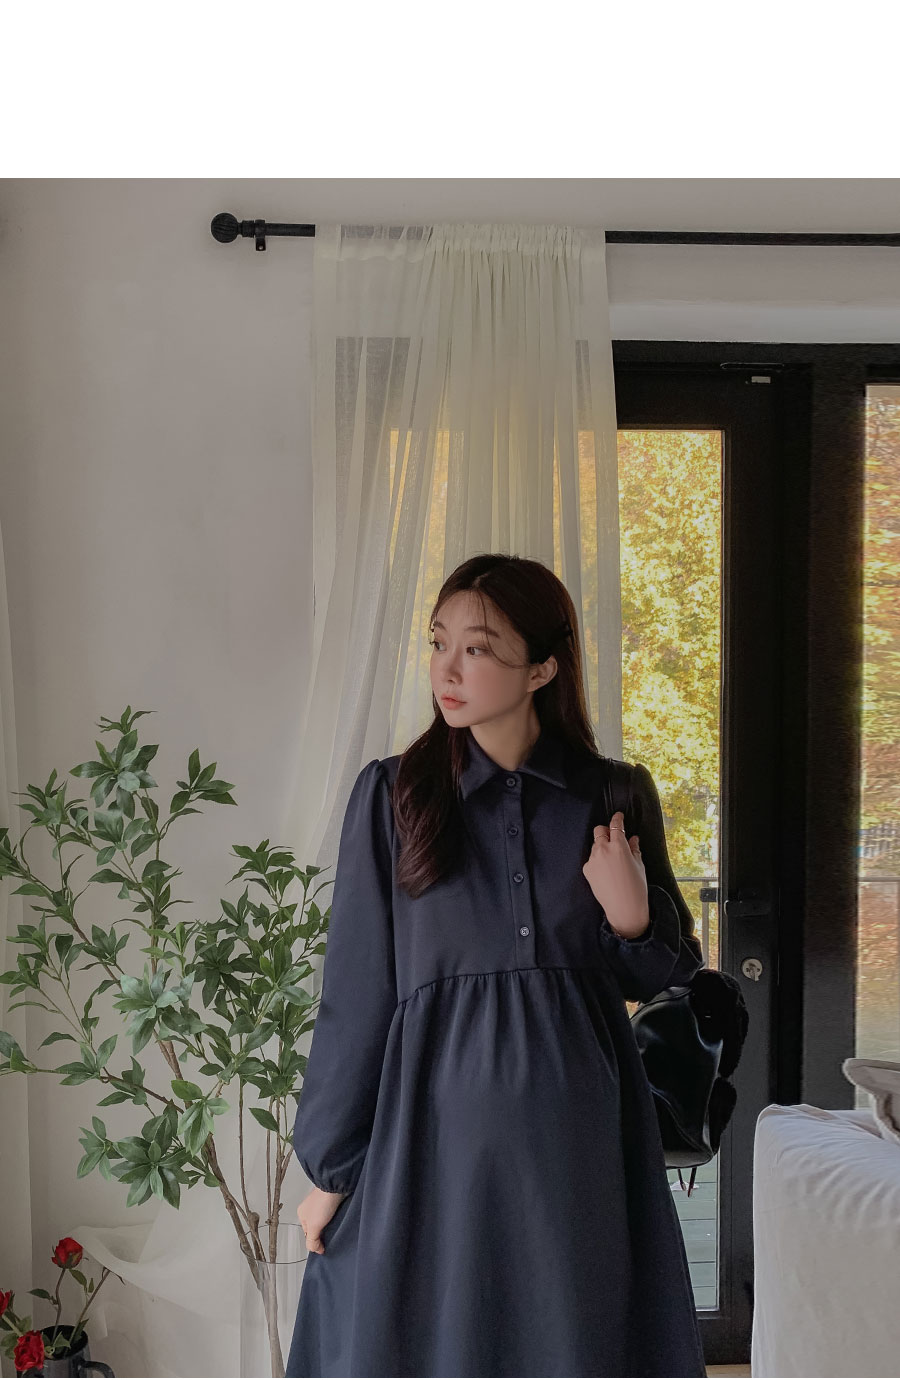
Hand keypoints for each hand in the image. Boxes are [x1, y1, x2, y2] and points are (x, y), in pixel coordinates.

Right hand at [298, 1185, 348, 1254]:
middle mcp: (311, 1209)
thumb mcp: (313, 1227)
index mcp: (302, 1214)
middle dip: (323, 1234)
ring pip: (325, 1222)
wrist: (336, 1186)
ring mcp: (322, 1205)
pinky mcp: (332, 1202)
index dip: (315, 1242)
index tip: (323, 1248)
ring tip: (336, 1228)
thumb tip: (316, 1250)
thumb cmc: (322, 1201)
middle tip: (330, 1238)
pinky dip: (336, 1219)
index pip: (307, 1234)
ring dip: (331, 1226)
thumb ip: (312, 1241)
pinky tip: (339, 1220)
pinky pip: (333, 1215)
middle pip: (316, 1228)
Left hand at [582, 810, 649, 937]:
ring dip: (602, 846)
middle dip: (606, 831)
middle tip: (613, 837)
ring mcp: (593, 860)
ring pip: (595, 845)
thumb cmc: (636, 888)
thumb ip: (634, 849)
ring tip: (612, 859)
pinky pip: (591, 859)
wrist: (624, 908)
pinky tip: (606, 871)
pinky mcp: (587, 870)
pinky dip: (598, 860)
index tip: (618, 816)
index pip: (615, 825)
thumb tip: (633, 839)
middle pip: (599, 831)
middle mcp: (603, 850)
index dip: (617, 818)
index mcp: (619, 846)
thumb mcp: (639, 865)